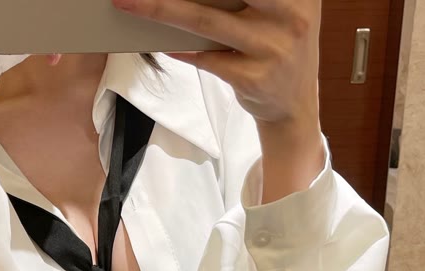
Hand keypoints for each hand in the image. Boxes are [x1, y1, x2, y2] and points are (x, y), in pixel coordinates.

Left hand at [113, 0, 324, 199]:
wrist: (293, 106)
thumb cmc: (276, 48)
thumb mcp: (278, 12)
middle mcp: (290, 15)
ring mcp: (272, 49)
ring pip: (206, 21)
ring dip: (162, 10)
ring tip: (131, 2)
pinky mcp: (253, 78)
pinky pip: (206, 58)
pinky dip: (181, 49)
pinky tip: (163, 43)